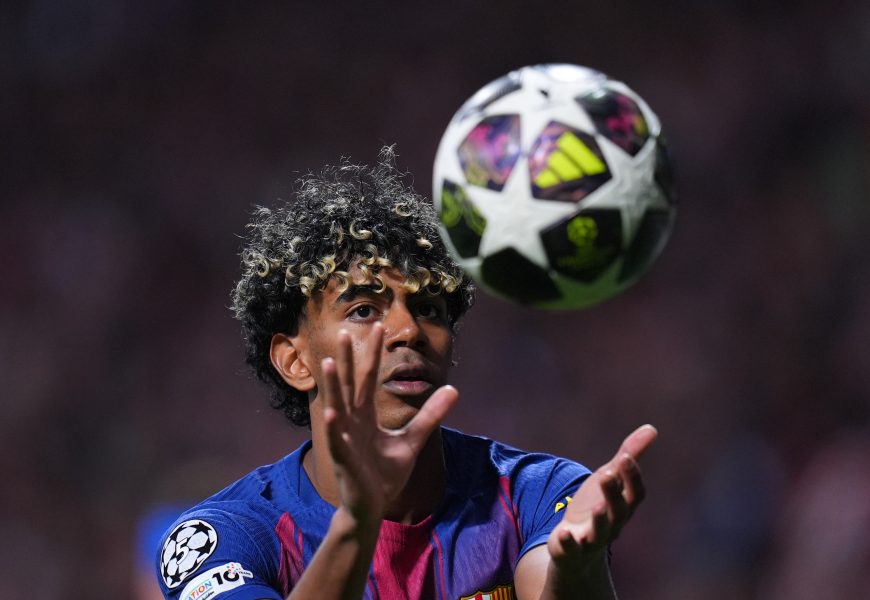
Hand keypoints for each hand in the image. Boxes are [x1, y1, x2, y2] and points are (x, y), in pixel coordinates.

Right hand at [320, 322, 458, 522]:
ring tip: (330, 362)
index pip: (368, 378)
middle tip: (346, 332)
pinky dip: (336, 428)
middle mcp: (352, 422)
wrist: (373, 506)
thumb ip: (430, 415)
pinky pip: (338, 441)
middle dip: (349, 360)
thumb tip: (453, 389)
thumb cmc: (385, 473)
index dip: (373, 354)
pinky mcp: (344, 460)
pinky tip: (333, 414)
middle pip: (350, 385)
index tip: (378, 327)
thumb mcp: (413, 439)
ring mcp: (345, 439)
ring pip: (338, 406)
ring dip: (334, 385)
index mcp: (366, 416)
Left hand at [547, 425, 657, 568]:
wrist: (579, 548)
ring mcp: (593, 539)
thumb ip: (628, 456)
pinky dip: (568, 542)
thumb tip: (652, 428)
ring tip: (596, 506)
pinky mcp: (571, 550)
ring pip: (599, 531)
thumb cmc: (599, 507)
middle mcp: (613, 525)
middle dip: (613, 493)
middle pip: (618, 511)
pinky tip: (563, 533)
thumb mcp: (610, 479)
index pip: (635, 495)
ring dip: (599, 519)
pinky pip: (571, 549)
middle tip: (606, 473)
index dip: (632, 478)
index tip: (626, 458)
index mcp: (624, 507)